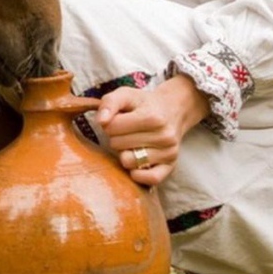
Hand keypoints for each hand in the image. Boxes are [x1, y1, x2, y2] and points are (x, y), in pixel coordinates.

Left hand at [95, 75, 210, 185]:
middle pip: (117, 144)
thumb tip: (101, 122)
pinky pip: (151, 179)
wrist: (172, 110)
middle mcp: (164, 136)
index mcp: (152, 117)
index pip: (112, 127)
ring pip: (128, 161)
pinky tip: (134, 163)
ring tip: (131, 143)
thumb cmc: (143, 103)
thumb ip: (109, 103)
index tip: (117, 119)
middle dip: (115, 137)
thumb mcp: (125, 94)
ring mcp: (169, 153)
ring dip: (123, 153)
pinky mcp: (171, 166)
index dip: (109, 122)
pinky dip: (138, 174)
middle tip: (125, 131)